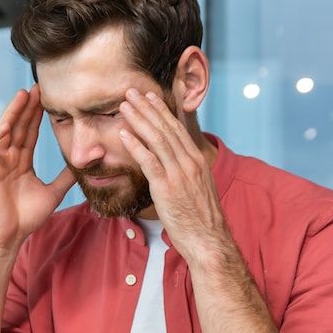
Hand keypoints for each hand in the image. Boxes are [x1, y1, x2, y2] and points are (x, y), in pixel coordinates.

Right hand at [0, 86, 76, 252]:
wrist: (10, 237)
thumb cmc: (26, 218)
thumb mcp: (53, 193)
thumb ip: (66, 177)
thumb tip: (84, 164)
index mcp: (21, 162)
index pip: (29, 133)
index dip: (37, 116)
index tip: (48, 98)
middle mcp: (7, 158)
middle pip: (18, 127)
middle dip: (27, 107)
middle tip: (38, 87)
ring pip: (4, 131)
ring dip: (12, 113)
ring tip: (23, 95)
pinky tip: (6, 124)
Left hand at [117, 88, 226, 263]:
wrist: (208, 240)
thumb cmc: (200, 218)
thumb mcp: (198, 188)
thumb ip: (186, 172)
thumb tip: (174, 163)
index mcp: (197, 161)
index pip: (177, 128)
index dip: (161, 111)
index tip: (149, 97)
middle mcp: (189, 162)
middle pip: (165, 128)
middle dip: (147, 108)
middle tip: (131, 92)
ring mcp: (179, 174)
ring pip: (157, 139)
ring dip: (138, 120)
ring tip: (124, 106)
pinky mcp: (168, 188)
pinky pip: (149, 162)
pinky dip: (136, 145)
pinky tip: (123, 134)